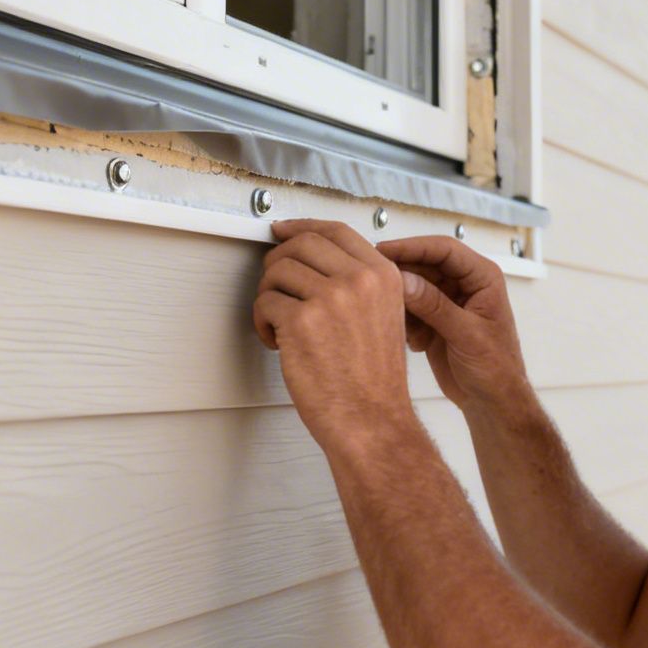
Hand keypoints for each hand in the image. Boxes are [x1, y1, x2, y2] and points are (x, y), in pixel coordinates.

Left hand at [253, 219, 419, 454]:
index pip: (336, 230)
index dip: (303, 226)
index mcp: (383, 275)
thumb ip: (359, 282)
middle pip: (302, 243)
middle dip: (279, 262)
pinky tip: (276, 341)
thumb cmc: (373, 379)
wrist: (372, 420)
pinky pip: (264, 302)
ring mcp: (330, 298)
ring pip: (277, 271)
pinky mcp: (301, 321)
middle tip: (276, 287)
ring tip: (280, 323)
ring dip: (269, 296)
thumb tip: (314, 257)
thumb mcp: (386, 315)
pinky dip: (262, 321)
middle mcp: (359, 280)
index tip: (283, 231)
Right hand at [373, 234, 529, 414]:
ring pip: (413, 286)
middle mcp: (464, 284)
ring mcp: (447, 301)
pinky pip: (410, 307)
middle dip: (401, 276)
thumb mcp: (466, 335)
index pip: (444, 250)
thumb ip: (435, 306)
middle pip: (424, 265)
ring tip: (395, 319)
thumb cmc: (496, 369)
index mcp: (482, 278)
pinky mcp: (433, 319)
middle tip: (375, 284)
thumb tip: (403, 280)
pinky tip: (412, 340)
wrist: (492, 403)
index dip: (413, 247)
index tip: (383, 251)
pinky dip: (404, 320)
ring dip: (402, 302)